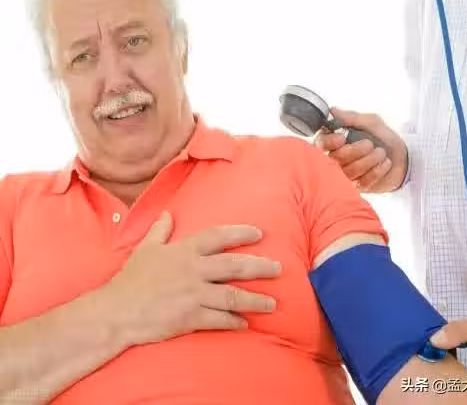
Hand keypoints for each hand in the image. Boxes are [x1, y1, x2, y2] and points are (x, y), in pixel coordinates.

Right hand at [99, 211, 281, 346]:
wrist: (117, 311)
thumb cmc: (130, 280)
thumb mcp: (145, 250)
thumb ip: (159, 232)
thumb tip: (166, 214)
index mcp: (184, 251)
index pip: (218, 236)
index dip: (240, 233)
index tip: (259, 233)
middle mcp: (194, 270)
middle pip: (235, 265)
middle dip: (260, 266)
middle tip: (278, 268)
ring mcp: (194, 294)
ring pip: (233, 295)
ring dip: (255, 300)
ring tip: (272, 304)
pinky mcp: (191, 317)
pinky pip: (220, 319)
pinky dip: (234, 322)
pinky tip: (245, 324)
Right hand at [314, 108, 407, 192]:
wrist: (403, 158)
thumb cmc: (384, 138)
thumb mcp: (371, 122)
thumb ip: (352, 117)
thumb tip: (333, 111)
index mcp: (336, 141)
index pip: (321, 143)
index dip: (329, 142)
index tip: (342, 138)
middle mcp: (337, 159)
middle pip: (336, 158)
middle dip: (356, 150)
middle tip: (370, 144)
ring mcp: (346, 175)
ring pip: (349, 171)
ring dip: (369, 160)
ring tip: (381, 153)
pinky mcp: (357, 187)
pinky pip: (362, 182)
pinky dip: (376, 171)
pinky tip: (385, 164)